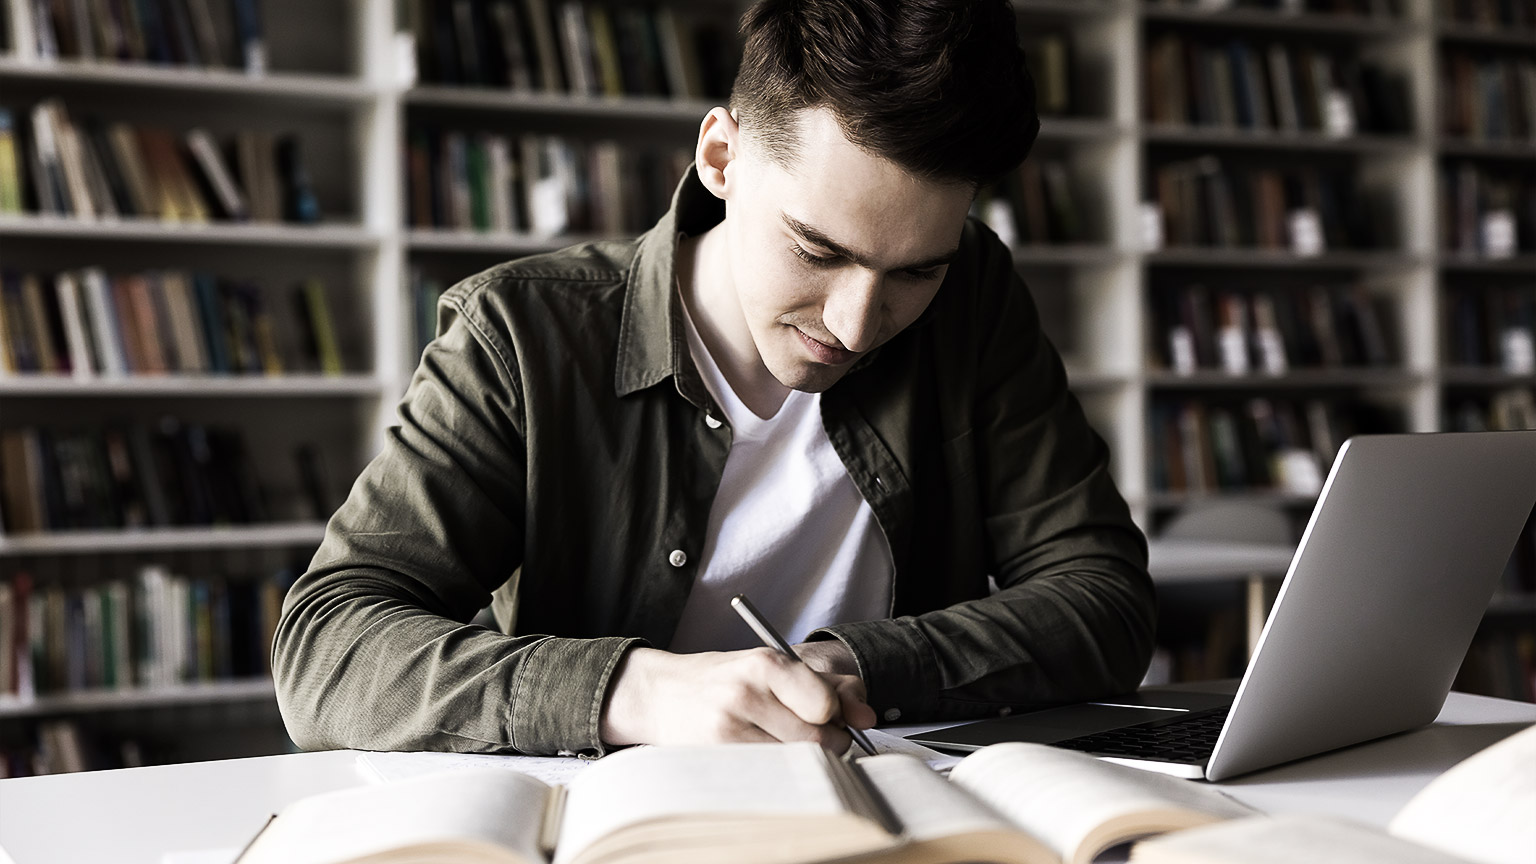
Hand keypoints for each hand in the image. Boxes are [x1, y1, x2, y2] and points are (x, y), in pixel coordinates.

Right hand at [600, 647, 875, 753]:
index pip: (825, 704)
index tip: (829, 716)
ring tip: (785, 742)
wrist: (661, 693)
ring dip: (803, 758)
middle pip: (816, 738)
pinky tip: (765, 753)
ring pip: (795, 759)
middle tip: (815, 735)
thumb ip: (827, 687)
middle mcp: (745, 693)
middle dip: (827, 742)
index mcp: (764, 663)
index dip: (837, 716)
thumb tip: (867, 717)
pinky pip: (770, 773)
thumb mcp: (773, 668)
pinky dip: (778, 768)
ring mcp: (728, 727)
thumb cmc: (725, 679)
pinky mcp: (716, 755)